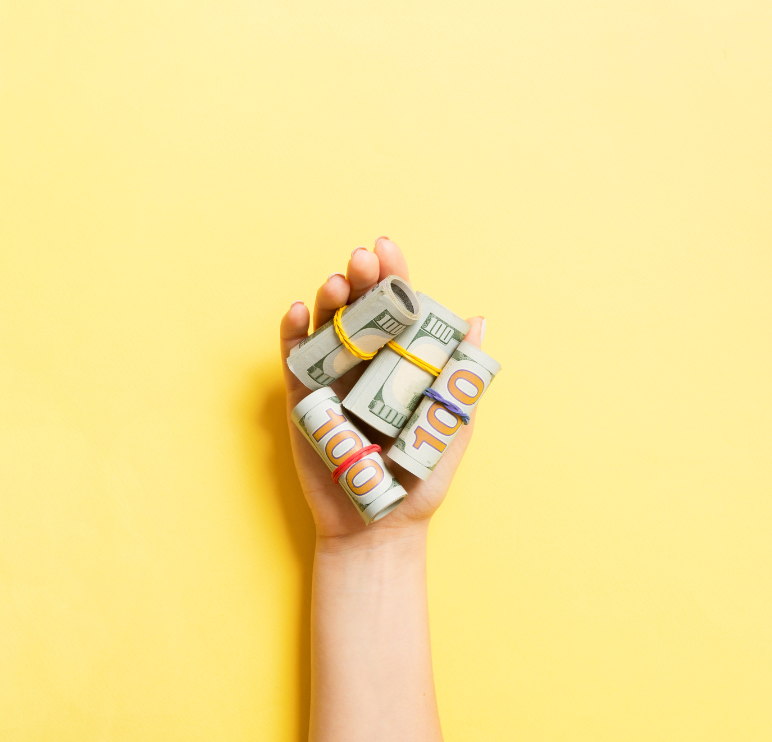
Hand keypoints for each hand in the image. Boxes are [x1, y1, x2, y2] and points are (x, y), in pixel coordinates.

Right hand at [279, 237, 484, 544]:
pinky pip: (296, 360)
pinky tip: (299, 311)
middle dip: (359, 281)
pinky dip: (293, 334)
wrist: (380, 524)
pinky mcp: (304, 400)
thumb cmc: (421, 477)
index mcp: (401, 364)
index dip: (392, 277)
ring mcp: (333, 380)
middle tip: (361, 261)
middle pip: (359, 311)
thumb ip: (462, 373)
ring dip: (328, 300)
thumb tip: (477, 319)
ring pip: (326, 328)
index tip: (388, 247)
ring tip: (335, 283)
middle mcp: (366, 364)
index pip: (397, 310)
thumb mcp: (452, 422)